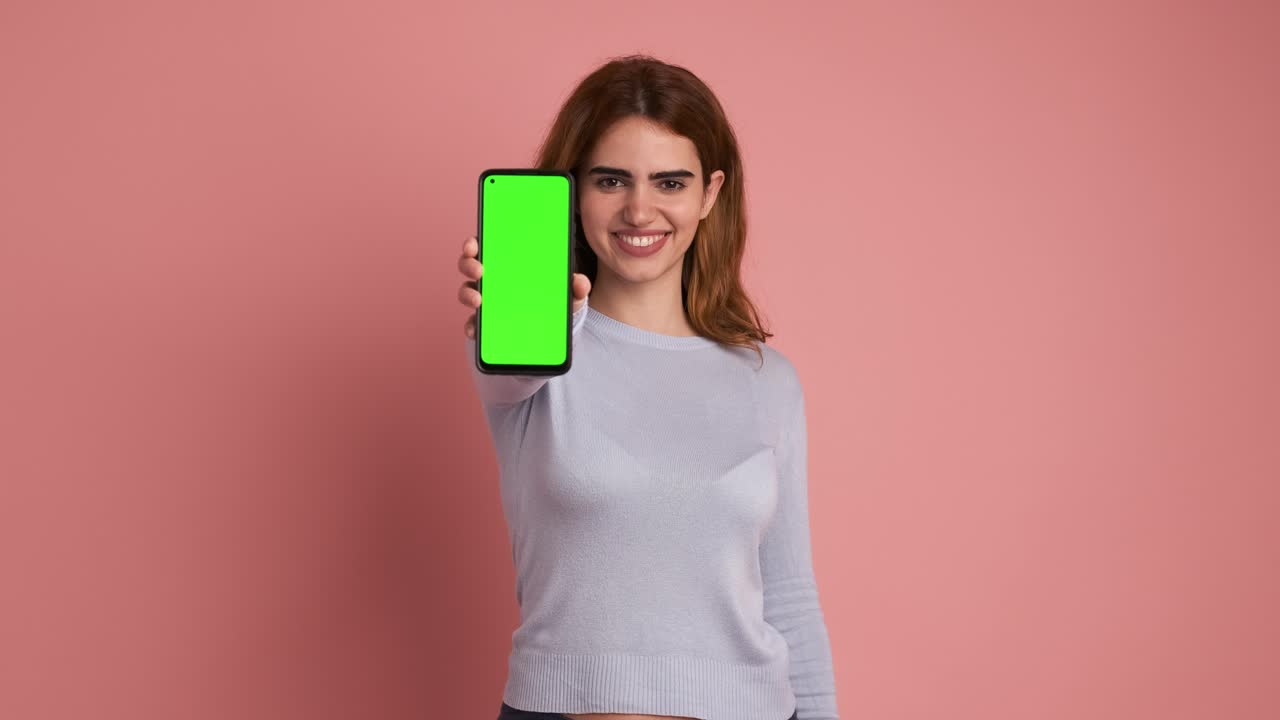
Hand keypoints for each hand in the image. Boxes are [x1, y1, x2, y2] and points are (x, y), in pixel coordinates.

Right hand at [458, 235, 590, 338]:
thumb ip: (576, 287)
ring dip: (467, 294)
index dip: (474, 243)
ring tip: (478, 301)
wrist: (552, 332)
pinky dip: (471, 326)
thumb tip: (580, 282)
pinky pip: (473, 323)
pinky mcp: (485, 323)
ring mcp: (486, 300)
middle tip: (479, 270)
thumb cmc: (554, 301)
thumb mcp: (568, 294)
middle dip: (468, 264)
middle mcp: (492, 279)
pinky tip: (475, 331)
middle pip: (470, 265)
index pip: (486, 246)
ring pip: (467, 292)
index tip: (473, 245)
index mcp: (508, 263)